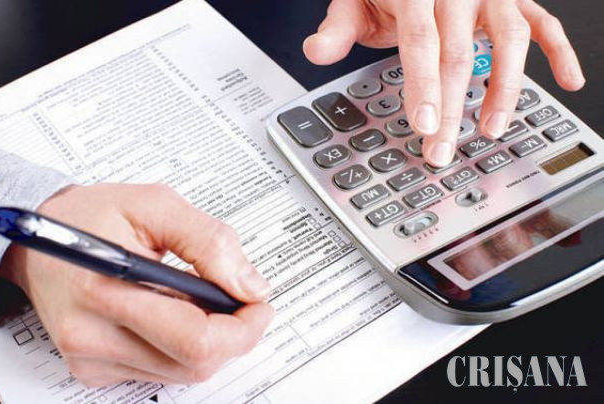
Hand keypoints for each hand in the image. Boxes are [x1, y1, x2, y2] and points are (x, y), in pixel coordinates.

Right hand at [0, 184, 273, 386]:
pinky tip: (173, 312)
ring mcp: (90, 357)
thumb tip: (249, 286)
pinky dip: (180, 346)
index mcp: (106, 288)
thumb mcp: (156, 205)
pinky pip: (159, 371)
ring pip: (181, 372)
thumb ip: (209, 242)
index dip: (242, 328)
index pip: (194, 339)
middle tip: (243, 302)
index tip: (258, 305)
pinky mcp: (92, 369)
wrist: (39, 238)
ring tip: (203, 299)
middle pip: (194, 364)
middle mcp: (92, 335)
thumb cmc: (92, 216)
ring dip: (209, 340)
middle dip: (234, 336)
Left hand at [303, 0, 584, 165]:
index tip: (424, 125)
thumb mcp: (354, 0)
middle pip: (458, 55)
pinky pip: (543, 22)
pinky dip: (560, 51)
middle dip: (451, 109)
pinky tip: (568, 81)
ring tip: (490, 128)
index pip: (420, 41)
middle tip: (442, 151)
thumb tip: (316, 51)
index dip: (423, 85)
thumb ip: (337, 27)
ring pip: (509, 39)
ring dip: (505, 87)